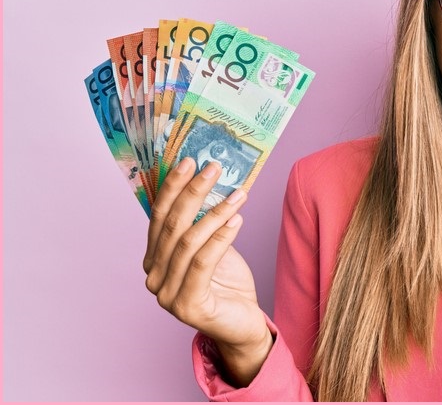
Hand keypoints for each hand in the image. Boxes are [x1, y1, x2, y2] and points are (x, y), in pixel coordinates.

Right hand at [143, 157, 271, 384]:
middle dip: (194, 192)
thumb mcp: (213, 246)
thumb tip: (208, 181)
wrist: (242, 324)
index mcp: (154, 258)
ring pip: (188, 242)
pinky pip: (202, 262)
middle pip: (172, 225)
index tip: (189, 161)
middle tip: (214, 168)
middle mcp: (153, 275)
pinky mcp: (186, 305)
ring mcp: (166, 293)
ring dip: (215, 212)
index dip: (172, 188)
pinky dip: (220, 237)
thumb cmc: (227, 284)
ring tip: (239, 194)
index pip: (159, 216)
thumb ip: (203, 222)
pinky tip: (236, 219)